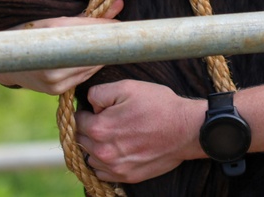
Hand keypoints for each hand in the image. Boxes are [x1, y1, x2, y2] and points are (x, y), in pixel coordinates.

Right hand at [0, 0, 123, 94]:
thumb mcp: (54, 21)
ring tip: (100, 48)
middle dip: (105, 44)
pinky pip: (82, 78)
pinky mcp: (56, 89)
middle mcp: (53, 57)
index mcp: (51, 32)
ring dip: (98, 57)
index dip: (107, 28)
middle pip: (92, 51)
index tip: (119, 25)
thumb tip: (119, 4)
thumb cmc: (33, 35)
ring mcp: (55, 76)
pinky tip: (86, 61)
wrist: (6, 63)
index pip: (88, 30)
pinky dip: (89, 68)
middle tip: (116, 36)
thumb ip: (88, 16)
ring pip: (91, 66)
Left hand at [75, 79, 203, 183]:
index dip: (86, 111)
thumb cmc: (158, 105)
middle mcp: (104, 152)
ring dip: (94, 146)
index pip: (77, 120)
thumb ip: (98, 93)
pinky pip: (102, 173)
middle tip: (104, 119)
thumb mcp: (126, 87)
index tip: (96, 108)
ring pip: (90, 157)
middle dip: (88, 128)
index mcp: (100, 128)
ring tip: (110, 135)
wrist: (186, 129)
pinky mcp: (127, 177)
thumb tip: (88, 103)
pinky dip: (103, 162)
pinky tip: (115, 150)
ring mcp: (116, 167)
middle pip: (81, 139)